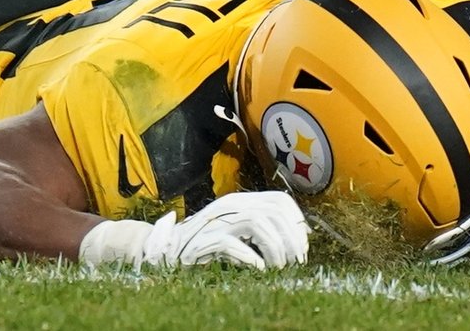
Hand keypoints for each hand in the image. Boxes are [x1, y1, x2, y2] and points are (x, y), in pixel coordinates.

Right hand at [79, 191, 308, 269]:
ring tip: (279, 268)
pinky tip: (259, 270)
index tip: (304, 245)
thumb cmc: (206, 245)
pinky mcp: (204, 240)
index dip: (297, 222)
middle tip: (297, 261)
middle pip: (273, 212)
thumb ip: (261, 228)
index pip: (280, 200)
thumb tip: (300, 237)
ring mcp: (217, 220)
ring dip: (275, 248)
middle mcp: (231, 205)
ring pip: (257, 224)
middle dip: (291, 238)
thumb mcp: (237, 232)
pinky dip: (251, 258)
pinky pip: (233, 244)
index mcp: (241, 201)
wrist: (165, 251)